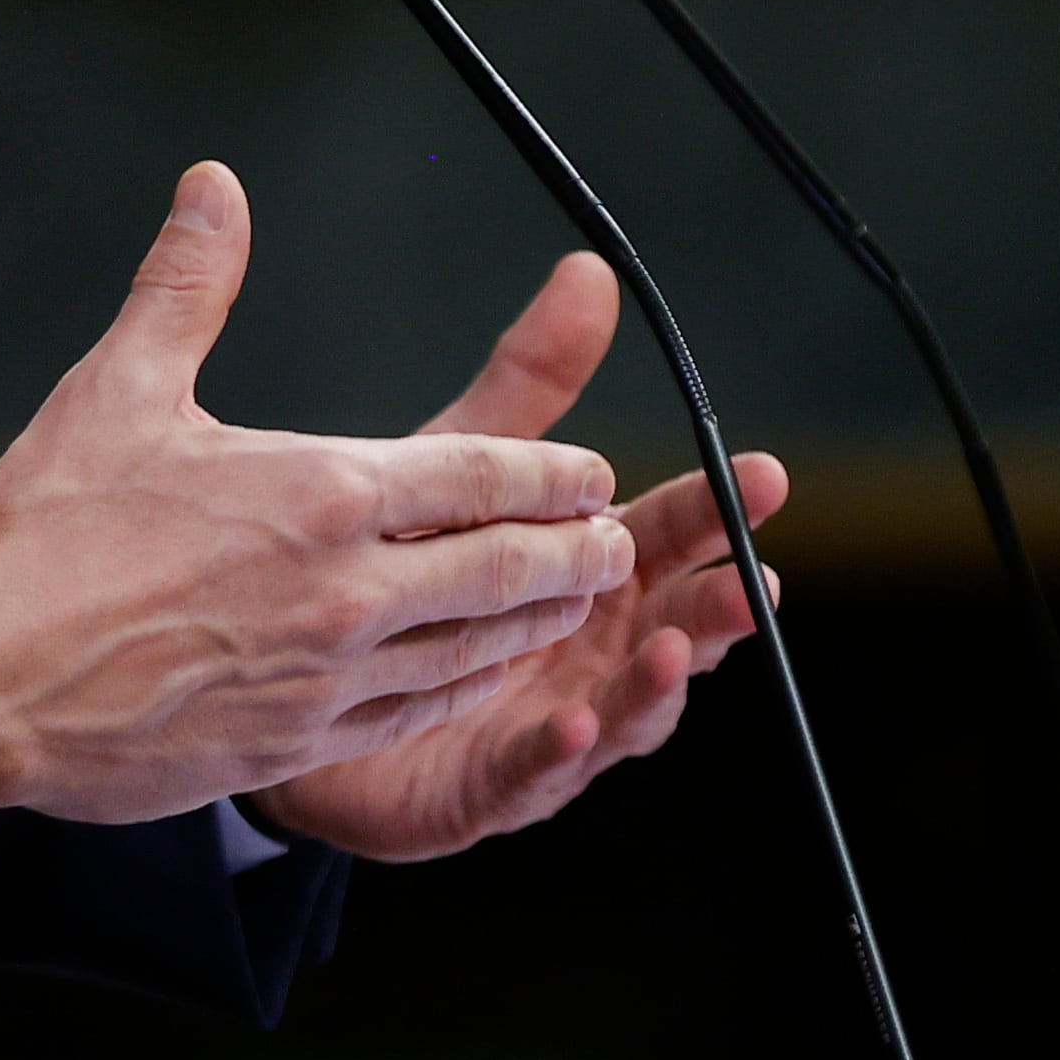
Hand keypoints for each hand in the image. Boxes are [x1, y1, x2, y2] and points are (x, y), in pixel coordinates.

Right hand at [0, 162, 633, 837]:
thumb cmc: (41, 526)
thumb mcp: (118, 385)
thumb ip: (188, 284)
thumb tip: (215, 183)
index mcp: (319, 492)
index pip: (476, 476)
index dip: (547, 474)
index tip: (590, 473)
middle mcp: (344, 589)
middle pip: (504, 570)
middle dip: (572, 555)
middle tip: (614, 545)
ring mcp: (326, 677)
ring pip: (471, 651)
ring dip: (533, 626)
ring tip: (569, 607)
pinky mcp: (293, 745)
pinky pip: (411, 714)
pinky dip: (461, 691)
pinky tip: (470, 678)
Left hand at [250, 253, 785, 862]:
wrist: (297, 673)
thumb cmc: (403, 565)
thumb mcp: (465, 465)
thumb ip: (531, 383)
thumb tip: (589, 274)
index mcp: (591, 574)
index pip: (668, 535)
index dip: (716, 508)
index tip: (762, 473)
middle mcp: (587, 651)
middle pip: (671, 625)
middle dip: (715, 605)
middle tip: (752, 580)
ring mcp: (549, 721)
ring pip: (623, 708)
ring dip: (654, 684)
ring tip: (672, 649)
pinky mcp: (489, 785)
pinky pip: (531, 774)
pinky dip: (558, 752)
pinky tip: (572, 723)